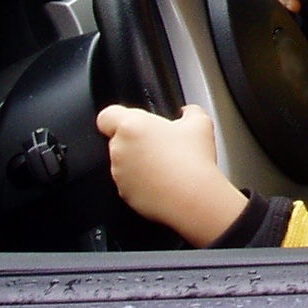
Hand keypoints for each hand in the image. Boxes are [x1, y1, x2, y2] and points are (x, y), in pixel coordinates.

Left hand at [94, 104, 249, 244]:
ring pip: (123, 163)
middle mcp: (119, 149)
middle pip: (118, 139)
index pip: (106, 116)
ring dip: (138, 162)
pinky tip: (163, 181)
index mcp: (132, 126)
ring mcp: (120, 173)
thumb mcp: (201, 123)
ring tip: (165, 165)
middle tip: (160, 144)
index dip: (118, 117)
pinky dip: (141, 182)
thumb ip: (189, 111)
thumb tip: (187, 113)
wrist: (193, 196)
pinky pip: (129, 183)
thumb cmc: (193, 160)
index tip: (133, 122)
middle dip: (135, 141)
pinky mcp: (125, 193)